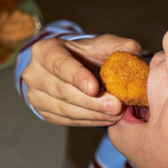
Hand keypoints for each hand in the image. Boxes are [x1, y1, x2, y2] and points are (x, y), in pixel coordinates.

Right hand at [22, 35, 141, 125]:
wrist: (76, 68)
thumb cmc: (90, 55)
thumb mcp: (107, 44)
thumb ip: (123, 48)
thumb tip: (134, 58)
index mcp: (45, 50)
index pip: (59, 64)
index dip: (76, 76)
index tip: (95, 88)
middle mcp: (33, 72)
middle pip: (62, 90)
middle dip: (91, 101)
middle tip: (116, 106)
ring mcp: (35, 95)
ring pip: (64, 109)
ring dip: (92, 115)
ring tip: (116, 114)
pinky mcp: (43, 111)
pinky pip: (66, 120)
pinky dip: (88, 122)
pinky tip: (106, 119)